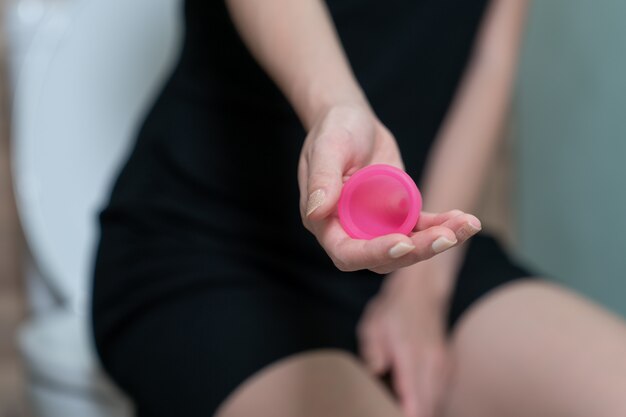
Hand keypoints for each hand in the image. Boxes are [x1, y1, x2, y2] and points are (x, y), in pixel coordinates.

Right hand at [298, 103, 480, 272]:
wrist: (353, 119)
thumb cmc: (334, 129)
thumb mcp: (327, 147)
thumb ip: (321, 179)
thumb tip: (316, 212)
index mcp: (326, 222)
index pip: (348, 252)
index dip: (375, 253)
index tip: (403, 243)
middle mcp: (351, 230)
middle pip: (384, 257)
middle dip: (417, 251)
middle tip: (447, 238)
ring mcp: (376, 225)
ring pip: (408, 246)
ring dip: (437, 240)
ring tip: (467, 225)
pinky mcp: (397, 213)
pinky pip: (421, 227)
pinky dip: (443, 225)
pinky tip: (466, 219)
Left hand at [357, 262, 453, 416]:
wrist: (422, 289)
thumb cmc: (393, 309)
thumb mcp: (373, 325)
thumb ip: (372, 351)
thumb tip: (375, 372)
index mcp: (410, 353)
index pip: (414, 398)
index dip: (406, 415)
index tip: (392, 415)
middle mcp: (432, 361)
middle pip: (429, 407)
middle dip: (413, 415)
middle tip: (393, 412)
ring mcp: (444, 364)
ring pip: (439, 403)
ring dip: (424, 410)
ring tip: (401, 409)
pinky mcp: (449, 365)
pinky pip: (443, 394)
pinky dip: (432, 402)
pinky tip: (417, 402)